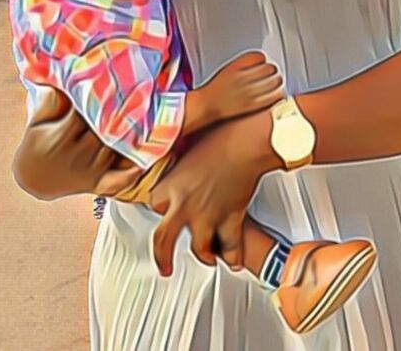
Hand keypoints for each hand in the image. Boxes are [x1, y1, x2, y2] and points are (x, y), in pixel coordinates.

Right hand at [12, 87, 140, 199]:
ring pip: (116, 149)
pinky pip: (121, 178)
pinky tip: (147, 151)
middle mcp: (77, 156)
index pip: (85, 114)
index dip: (99, 98)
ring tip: (146, 112)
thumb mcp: (37, 121)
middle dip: (118, 114)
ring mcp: (90, 172)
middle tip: (137, 94)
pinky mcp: (98, 184)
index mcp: (61, 138)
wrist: (34, 179)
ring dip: (130, 134)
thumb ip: (48, 101)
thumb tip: (59, 79)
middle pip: (105, 131)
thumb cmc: (37, 142)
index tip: (112, 81)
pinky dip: (135, 168)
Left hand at [150, 110, 280, 275]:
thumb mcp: (187, 144)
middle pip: (163, 241)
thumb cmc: (220, 135)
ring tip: (206, 257)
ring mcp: (208, 215)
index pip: (153, 204)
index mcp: (171, 185)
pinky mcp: (231, 219)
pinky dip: (233, 255)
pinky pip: (231, 246)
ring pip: (199, 249)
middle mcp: (186, 205)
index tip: (161, 207)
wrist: (247, 142)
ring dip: (204, 255)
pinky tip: (233, 260)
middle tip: (165, 267)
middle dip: (162, 257)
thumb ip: (178, 160)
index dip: (159, 206)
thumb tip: (173, 156)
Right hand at [191, 50, 284, 127]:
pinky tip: (275, 97)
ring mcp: (248, 91)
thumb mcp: (228, 69)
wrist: (205, 106)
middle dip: (272, 72)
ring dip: (277, 83)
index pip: (260, 57)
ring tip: (274, 86)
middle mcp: (243, 76)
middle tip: (271, 76)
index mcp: (236, 65)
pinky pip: (274, 97)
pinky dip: (278, 96)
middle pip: (270, 68)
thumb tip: (262, 64)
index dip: (263, 61)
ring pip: (275, 82)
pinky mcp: (253, 105)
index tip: (263, 65)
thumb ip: (244, 65)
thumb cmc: (215, 90)